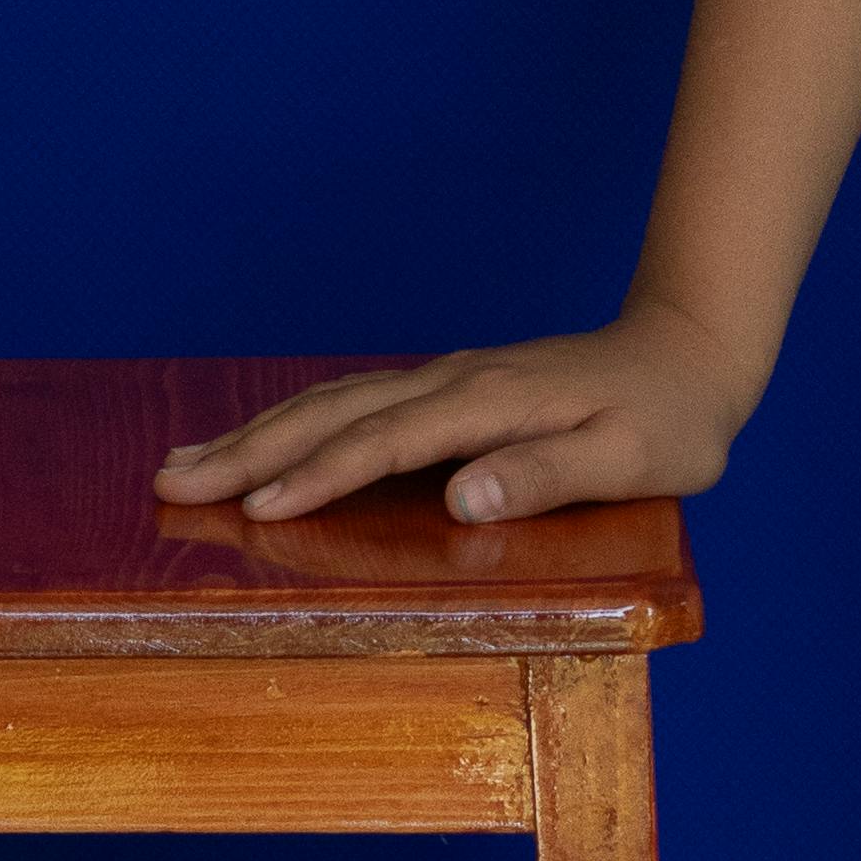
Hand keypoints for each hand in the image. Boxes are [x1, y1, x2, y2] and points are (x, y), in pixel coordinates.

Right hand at [152, 301, 750, 528]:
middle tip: (170, 483)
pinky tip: (258, 443)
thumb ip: (549, 474)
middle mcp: (454, 383)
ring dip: (256, 433)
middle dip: (250, 450)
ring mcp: (446, 381)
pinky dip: (294, 423)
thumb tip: (463, 497)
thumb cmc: (671, 418)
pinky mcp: (447, 390)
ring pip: (333, 403)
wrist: (690, 351)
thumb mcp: (633, 457)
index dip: (320, 477)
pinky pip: (353, 405)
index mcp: (491, 403)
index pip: (387, 444)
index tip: (256, 509)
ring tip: (183, 464)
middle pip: (334, 414)